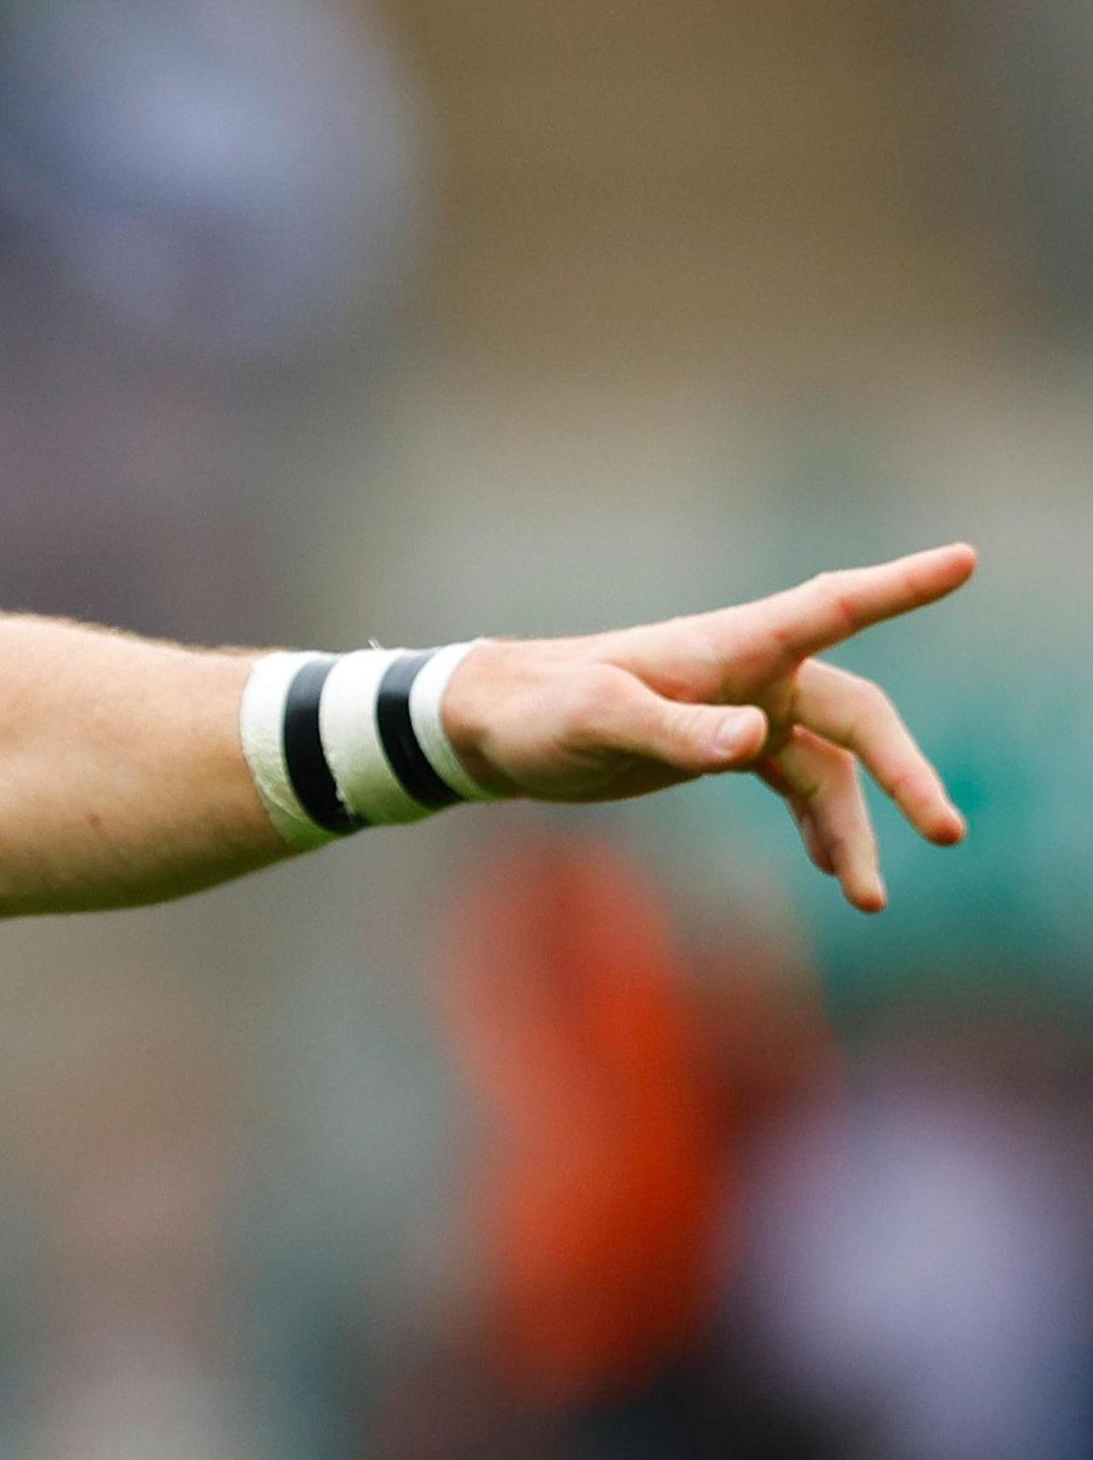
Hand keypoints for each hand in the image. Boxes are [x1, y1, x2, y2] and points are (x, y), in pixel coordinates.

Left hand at [441, 543, 974, 910]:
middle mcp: (752, 672)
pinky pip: (797, 784)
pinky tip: (833, 872)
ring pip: (832, 768)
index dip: (899, 586)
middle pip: (859, 718)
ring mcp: (744, 711)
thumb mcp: (597, 719)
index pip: (831, 606)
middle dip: (905, 773)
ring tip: (868, 899)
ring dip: (854, 828)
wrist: (494, 728)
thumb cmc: (540, 708)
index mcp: (730, 645)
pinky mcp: (723, 749)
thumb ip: (675, 730)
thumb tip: (757, 742)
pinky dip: (820, 827)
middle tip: (946, 832)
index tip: (964, 559)